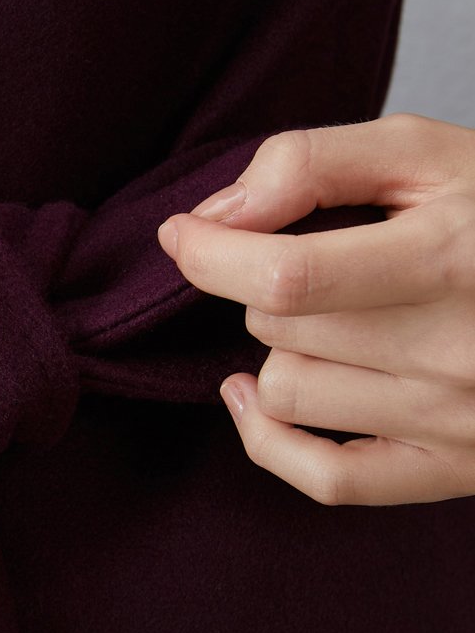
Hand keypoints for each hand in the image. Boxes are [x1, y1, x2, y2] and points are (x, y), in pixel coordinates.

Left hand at [156, 112, 474, 504]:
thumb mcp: (428, 153)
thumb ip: (313, 163)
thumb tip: (218, 216)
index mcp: (453, 255)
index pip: (286, 275)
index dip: (211, 253)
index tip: (185, 233)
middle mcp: (458, 347)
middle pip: (279, 327)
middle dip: (269, 287)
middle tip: (319, 264)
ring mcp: (457, 419)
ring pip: (287, 392)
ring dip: (283, 350)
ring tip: (332, 319)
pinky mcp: (455, 470)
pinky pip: (326, 480)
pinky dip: (270, 440)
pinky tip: (257, 397)